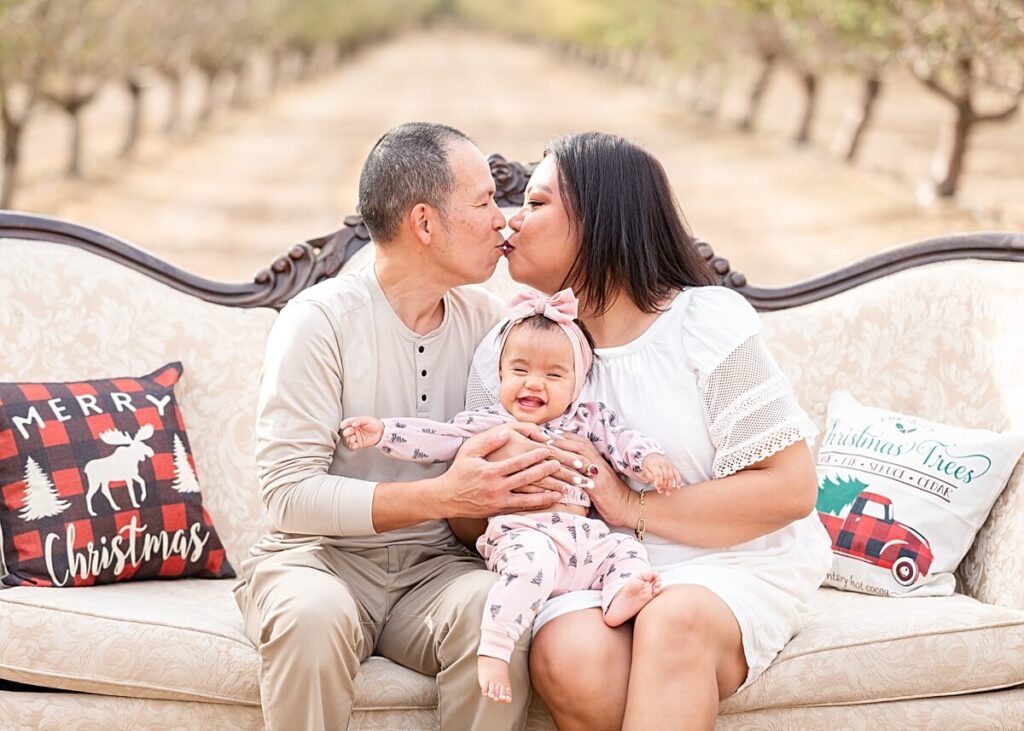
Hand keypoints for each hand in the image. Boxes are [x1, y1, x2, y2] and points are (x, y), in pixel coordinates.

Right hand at [340, 416, 383, 449]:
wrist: (382, 432)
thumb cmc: (375, 424)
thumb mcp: (367, 419)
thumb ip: (359, 420)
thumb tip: (353, 423)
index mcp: (356, 423)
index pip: (348, 422)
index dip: (345, 424)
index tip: (343, 425)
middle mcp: (355, 430)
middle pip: (347, 432)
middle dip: (347, 432)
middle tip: (350, 432)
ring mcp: (357, 437)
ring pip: (348, 439)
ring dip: (349, 440)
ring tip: (354, 439)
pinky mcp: (359, 443)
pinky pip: (353, 446)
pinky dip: (352, 446)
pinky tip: (355, 444)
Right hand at [439, 425, 563, 517]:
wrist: (447, 497)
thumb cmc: (458, 472)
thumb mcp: (470, 451)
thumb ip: (489, 442)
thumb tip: (505, 433)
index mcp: (491, 471)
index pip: (519, 462)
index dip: (536, 456)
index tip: (549, 450)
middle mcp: (497, 487)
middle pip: (527, 478)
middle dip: (546, 471)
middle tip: (560, 465)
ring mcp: (498, 501)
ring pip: (528, 498)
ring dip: (546, 494)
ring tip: (562, 490)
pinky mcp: (498, 510)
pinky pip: (521, 507)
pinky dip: (535, 505)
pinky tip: (547, 502)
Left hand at [549, 430, 633, 527]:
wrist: (628, 509)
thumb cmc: (611, 497)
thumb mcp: (599, 480)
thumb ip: (586, 470)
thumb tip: (570, 466)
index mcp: (599, 460)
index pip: (582, 442)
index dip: (566, 436)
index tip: (551, 432)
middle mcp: (599, 464)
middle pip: (579, 445)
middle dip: (561, 439)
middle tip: (543, 437)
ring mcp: (599, 474)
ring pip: (579, 457)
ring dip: (562, 451)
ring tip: (546, 449)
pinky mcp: (598, 487)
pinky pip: (581, 476)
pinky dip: (568, 471)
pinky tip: (556, 470)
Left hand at [642, 454, 682, 495]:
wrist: (653, 455)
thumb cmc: (648, 464)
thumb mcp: (645, 469)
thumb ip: (648, 475)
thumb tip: (653, 481)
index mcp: (655, 464)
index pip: (658, 475)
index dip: (659, 483)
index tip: (658, 489)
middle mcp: (663, 464)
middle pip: (665, 476)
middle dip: (664, 486)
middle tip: (662, 492)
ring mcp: (669, 465)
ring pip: (671, 476)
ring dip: (670, 485)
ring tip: (668, 492)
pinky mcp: (672, 466)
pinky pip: (677, 473)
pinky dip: (678, 480)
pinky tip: (678, 487)